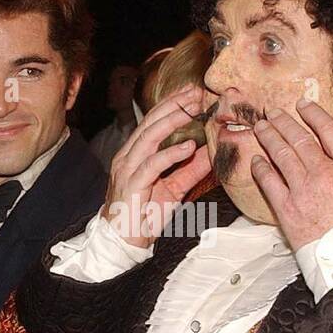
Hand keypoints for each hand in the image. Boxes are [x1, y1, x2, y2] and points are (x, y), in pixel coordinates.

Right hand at [103, 84, 212, 247]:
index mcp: (135, 153)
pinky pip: (152, 164)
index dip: (172, 104)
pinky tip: (188, 146)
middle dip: (175, 104)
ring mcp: (127, 169)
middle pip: (151, 122)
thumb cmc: (143, 216)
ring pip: (150, 136)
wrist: (122, 242)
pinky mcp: (132, 185)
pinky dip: (171, 154)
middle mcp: (128, 156)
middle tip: (197, 92)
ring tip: (194, 109)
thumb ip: (190, 170)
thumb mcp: (174, 190)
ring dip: (174, 120)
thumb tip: (210, 153)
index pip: (153, 121)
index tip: (193, 91)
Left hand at [249, 99, 332, 250]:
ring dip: (269, 138)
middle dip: (285, 122)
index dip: (314, 114)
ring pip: (282, 155)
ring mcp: (303, 191)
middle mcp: (325, 174)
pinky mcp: (287, 209)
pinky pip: (269, 182)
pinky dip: (261, 168)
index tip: (303, 105)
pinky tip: (256, 160)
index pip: (329, 131)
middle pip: (300, 140)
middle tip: (273, 112)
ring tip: (261, 127)